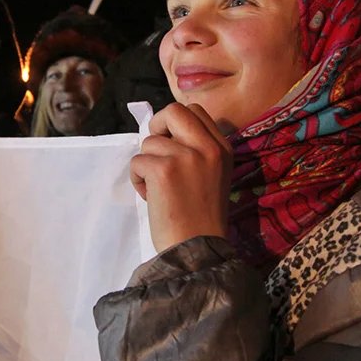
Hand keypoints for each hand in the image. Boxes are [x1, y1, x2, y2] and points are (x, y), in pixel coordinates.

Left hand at [130, 103, 231, 251]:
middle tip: (156, 152)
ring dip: (146, 164)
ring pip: (149, 142)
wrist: (197, 249)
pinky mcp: (164, 170)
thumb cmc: (202, 218)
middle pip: (174, 111)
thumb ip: (197, 151)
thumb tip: (163, 134)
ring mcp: (187, 156)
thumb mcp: (212, 175)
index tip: (171, 143)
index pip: (196, 111)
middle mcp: (208, 147)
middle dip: (157, 127)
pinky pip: (138, 161)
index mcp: (223, 148)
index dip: (175, 123)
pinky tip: (152, 198)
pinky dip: (138, 180)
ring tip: (158, 189)